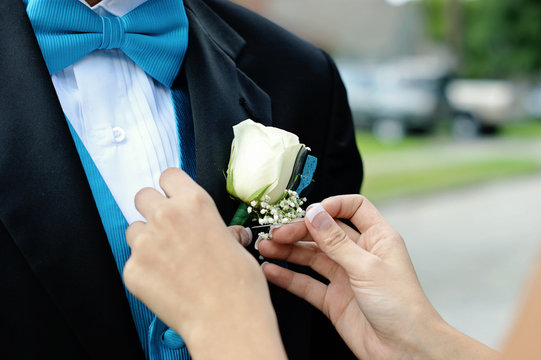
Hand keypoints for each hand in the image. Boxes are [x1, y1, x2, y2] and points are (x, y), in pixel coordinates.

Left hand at [123, 168, 285, 359]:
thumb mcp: (236, 245)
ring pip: (133, 229)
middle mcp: (166, 216)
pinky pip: (132, 261)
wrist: (227, 319)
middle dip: (152, 209)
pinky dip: (145, 269)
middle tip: (166, 228)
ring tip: (167, 260)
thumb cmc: (238, 284)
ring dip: (146, 240)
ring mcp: (146, 243)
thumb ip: (220, 231)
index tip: (172, 197)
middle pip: (142, 196)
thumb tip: (227, 234)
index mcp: (194, 203)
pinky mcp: (133, 269)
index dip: (170, 188)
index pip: (168, 176)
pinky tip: (165, 282)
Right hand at [259, 195, 497, 359]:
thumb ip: (336, 241)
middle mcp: (360, 254)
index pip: (354, 208)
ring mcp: (345, 277)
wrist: (406, 351)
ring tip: (266, 246)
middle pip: (324, 232)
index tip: (309, 211)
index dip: (332, 205)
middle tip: (276, 233)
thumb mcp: (367, 267)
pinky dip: (288, 277)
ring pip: (312, 257)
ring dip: (288, 251)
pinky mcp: (334, 299)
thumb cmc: (402, 307)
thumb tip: (315, 213)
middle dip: (299, 230)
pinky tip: (271, 271)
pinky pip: (307, 284)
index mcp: (377, 238)